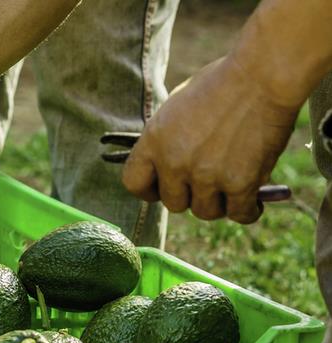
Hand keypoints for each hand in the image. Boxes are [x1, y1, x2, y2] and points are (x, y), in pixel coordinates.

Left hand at [122, 56, 298, 223]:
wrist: (263, 73)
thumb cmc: (222, 83)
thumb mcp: (177, 109)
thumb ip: (167, 142)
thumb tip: (166, 171)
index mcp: (153, 141)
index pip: (134, 183)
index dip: (149, 190)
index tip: (162, 188)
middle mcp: (174, 162)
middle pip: (173, 203)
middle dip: (190, 196)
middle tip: (208, 182)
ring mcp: (206, 175)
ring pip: (206, 211)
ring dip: (219, 203)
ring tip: (232, 186)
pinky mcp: (239, 183)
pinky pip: (240, 214)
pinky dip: (249, 211)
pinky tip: (254, 202)